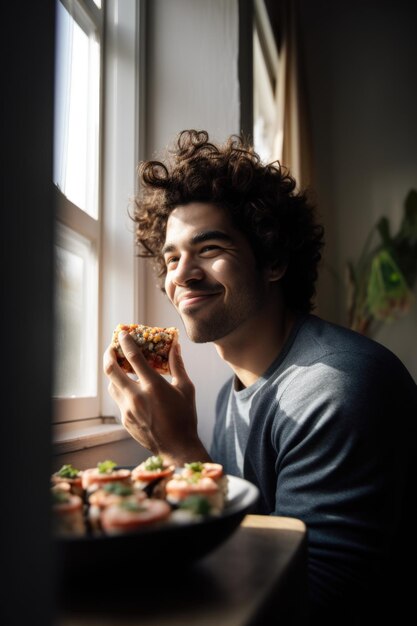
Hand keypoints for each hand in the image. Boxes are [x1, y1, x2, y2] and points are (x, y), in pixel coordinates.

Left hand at [103, 332, 210, 465]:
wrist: (177, 447)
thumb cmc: (185, 417)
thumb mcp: (186, 389)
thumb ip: (178, 366)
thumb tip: (175, 347)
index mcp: (153, 386)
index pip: (133, 357)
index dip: (125, 341)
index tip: (122, 333)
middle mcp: (136, 396)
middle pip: (111, 370)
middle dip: (108, 354)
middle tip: (112, 348)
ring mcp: (128, 409)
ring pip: (112, 385)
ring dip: (113, 373)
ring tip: (120, 367)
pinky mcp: (125, 420)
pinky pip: (118, 399)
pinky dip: (122, 390)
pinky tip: (131, 389)